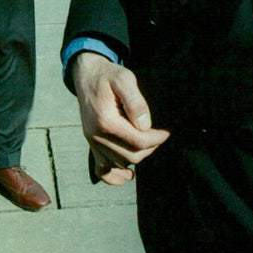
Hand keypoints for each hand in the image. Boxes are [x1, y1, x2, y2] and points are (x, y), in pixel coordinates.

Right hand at [71, 51, 169, 184]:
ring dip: (137, 157)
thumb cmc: (108, 76)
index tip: (166, 132)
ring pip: (120, 163)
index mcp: (105, 121)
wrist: (87, 75)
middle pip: (131, 156)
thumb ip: (135, 101)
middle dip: (150, 147)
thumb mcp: (124, 78)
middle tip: (158, 135)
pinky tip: (128, 175)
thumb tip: (145, 125)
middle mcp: (96, 135)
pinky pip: (101, 170)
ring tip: (147, 143)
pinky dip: (114, 176)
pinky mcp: (91, 144)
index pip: (137, 142)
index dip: (156, 139)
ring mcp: (92, 142)